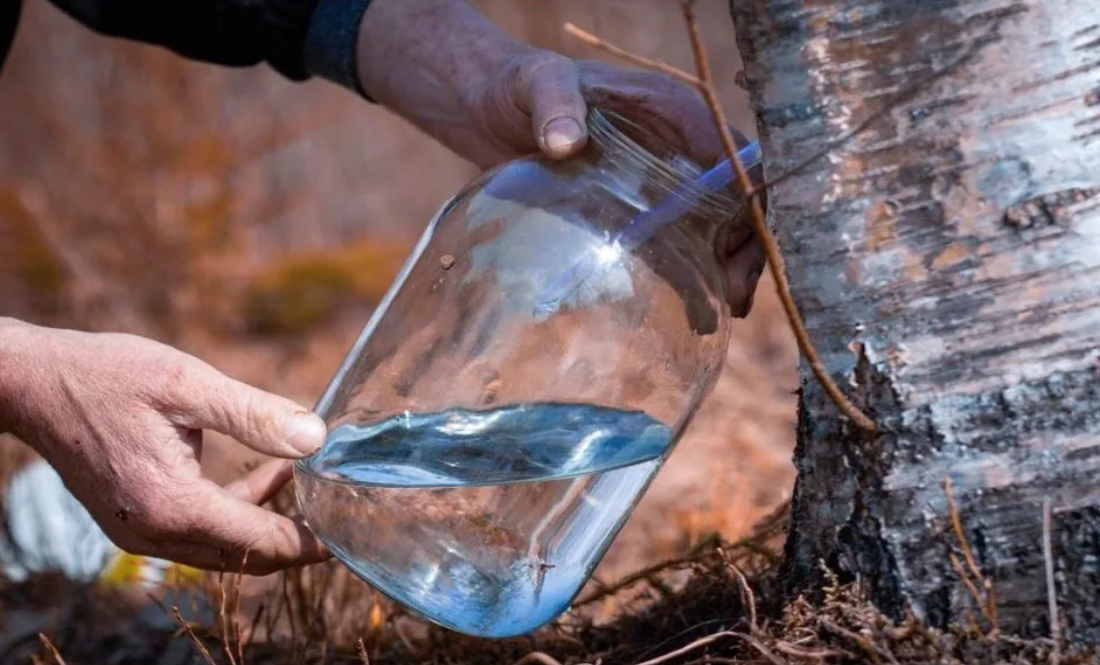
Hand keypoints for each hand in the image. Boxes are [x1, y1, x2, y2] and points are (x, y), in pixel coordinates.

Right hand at [0, 319, 330, 575]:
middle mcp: (155, 531)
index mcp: (173, 504)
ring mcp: (141, 531)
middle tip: (340, 508)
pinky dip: (238, 508)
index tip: (351, 533)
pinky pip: (201, 530)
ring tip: (307, 475)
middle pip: (246, 556)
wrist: (31, 384)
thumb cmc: (106, 375)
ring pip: (225, 546)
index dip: (312, 542)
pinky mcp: (135, 518)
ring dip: (268, 518)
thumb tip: (317, 438)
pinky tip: (267, 471)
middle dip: (296, 536)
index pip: (262, 543)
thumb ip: (254, 413)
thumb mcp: (186, 382)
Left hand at [465, 54, 766, 317]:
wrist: (492, 107)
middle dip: (744, 245)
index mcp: (671, 109)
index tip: (728, 249)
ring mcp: (664, 176)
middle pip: (738, 195)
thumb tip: (564, 142)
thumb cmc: (518, 88)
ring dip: (728, 264)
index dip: (742, 203)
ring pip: (720, 221)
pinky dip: (695, 270)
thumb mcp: (536, 85)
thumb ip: (553, 104)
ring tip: (724, 311)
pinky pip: (683, 237)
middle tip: (732, 296)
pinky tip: (696, 307)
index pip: (734, 157)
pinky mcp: (640, 204)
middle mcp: (680, 143)